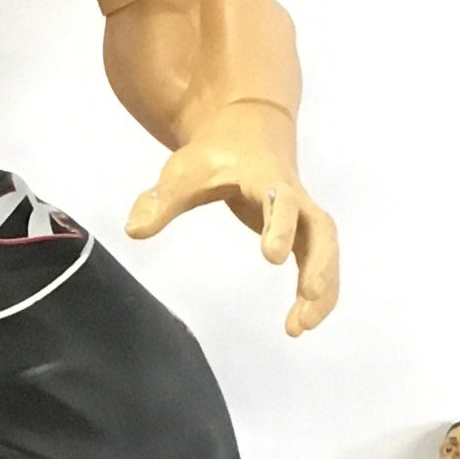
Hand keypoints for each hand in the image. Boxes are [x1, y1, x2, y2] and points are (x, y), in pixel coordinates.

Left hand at [125, 101, 340, 335]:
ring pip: (326, 248)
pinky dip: (318, 291)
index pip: (281, 201)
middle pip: (321, 228)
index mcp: (266, 179)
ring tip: (299, 327)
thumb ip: (161, 200)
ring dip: (322, 286)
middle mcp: (294, 196)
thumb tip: (133, 231)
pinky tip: (299, 322)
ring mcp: (303, 214)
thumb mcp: (184, 171)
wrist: (248, 131)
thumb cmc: (214, 155)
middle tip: (305, 298)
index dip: (280, 226)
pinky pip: (320, 260)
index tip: (271, 257)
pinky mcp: (303, 230)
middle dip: (318, 263)